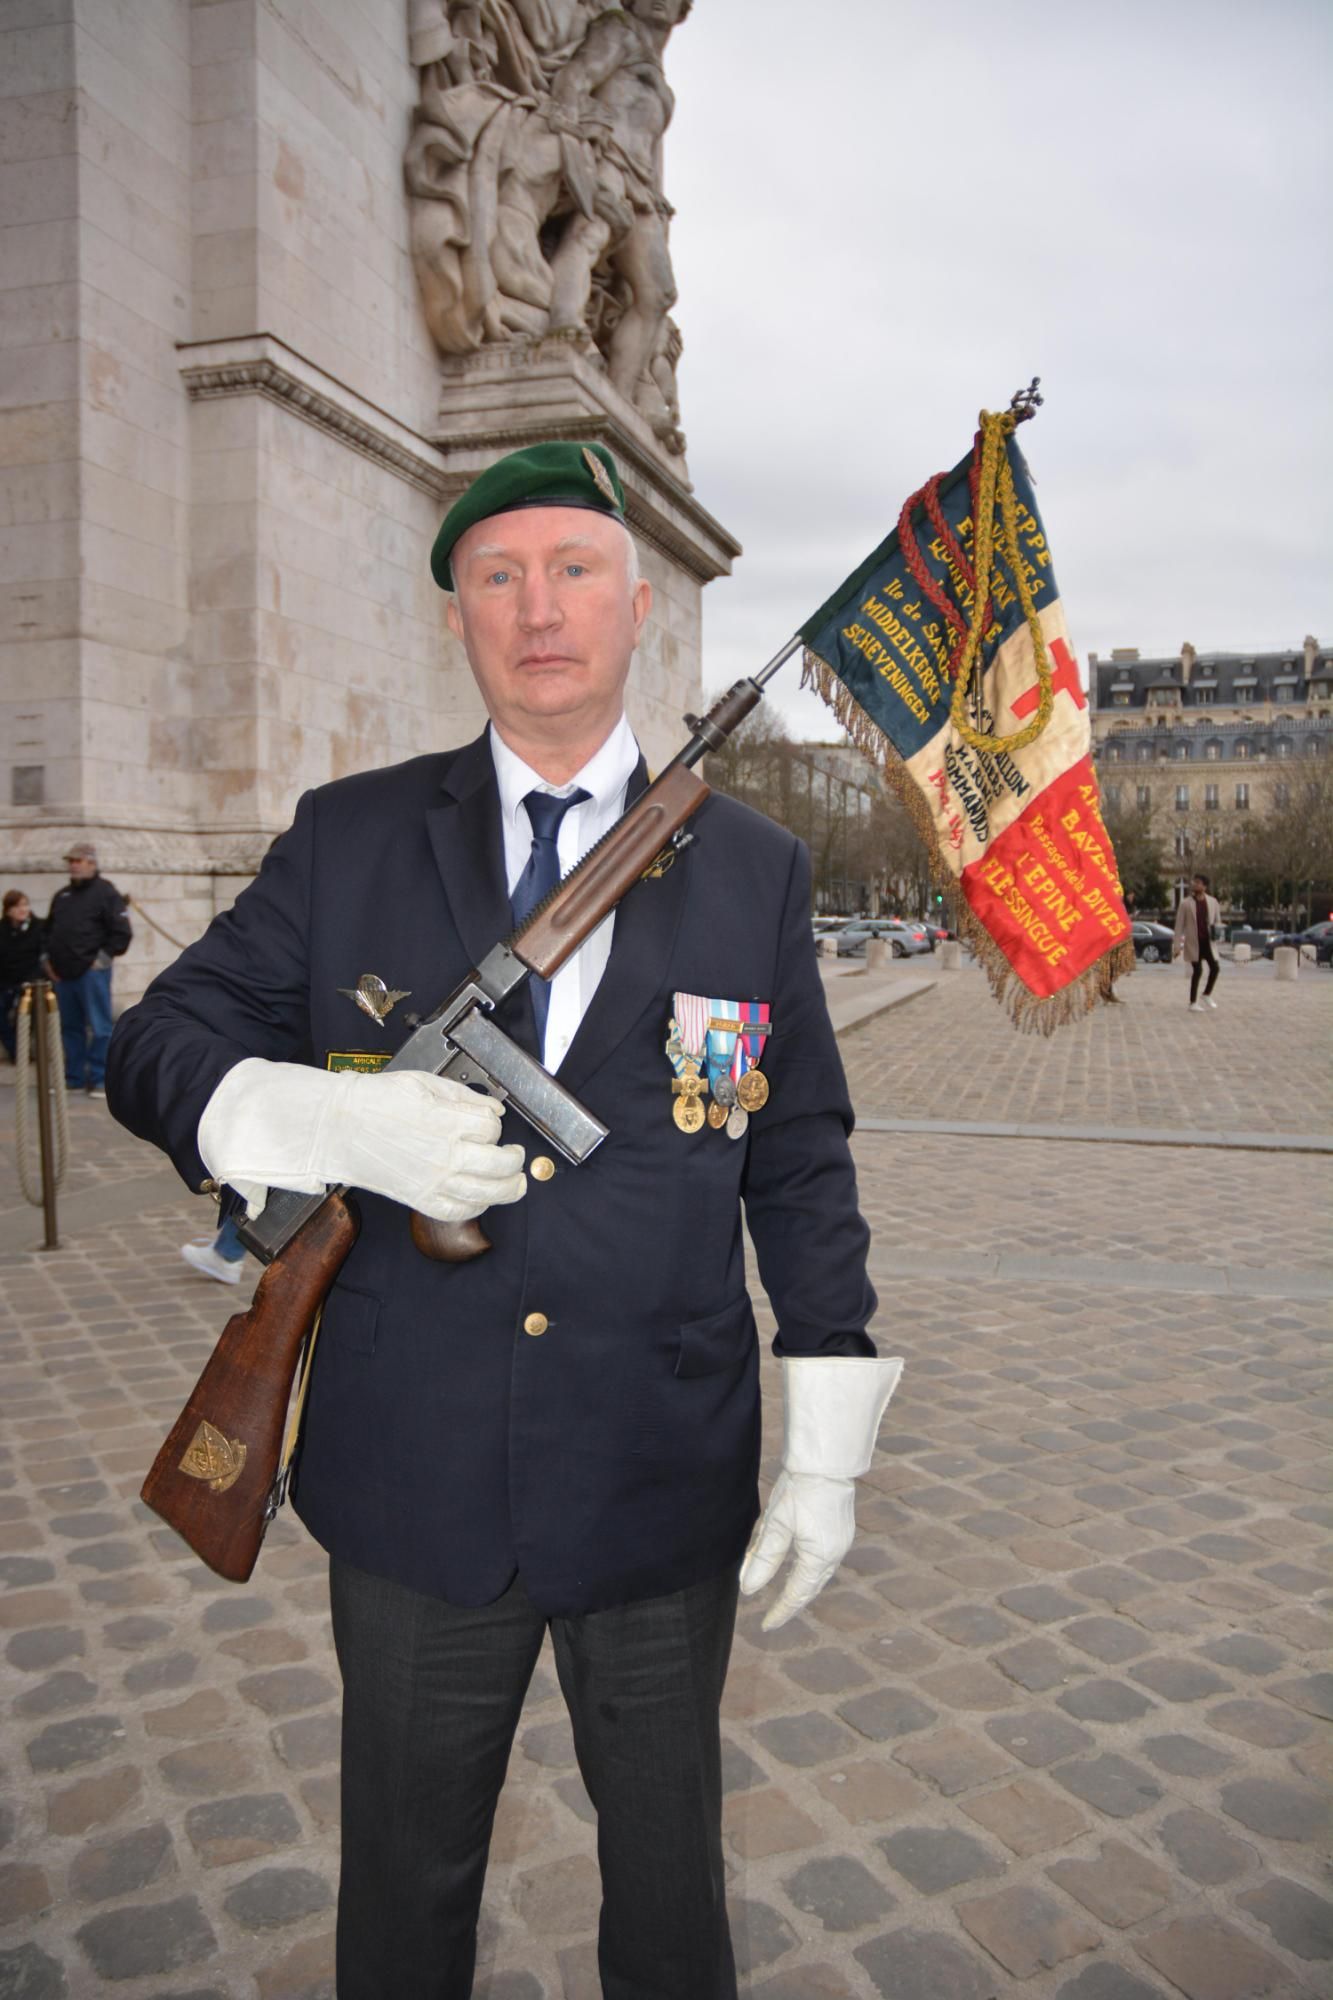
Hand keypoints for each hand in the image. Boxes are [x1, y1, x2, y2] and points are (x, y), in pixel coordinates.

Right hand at [199, 1059, 527, 1222]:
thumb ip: (463, 1096)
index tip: (488, 1121)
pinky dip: (478, 1206)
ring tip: (516, 1183)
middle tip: (515, 1155)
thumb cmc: (375, 1102)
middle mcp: (445, 1155)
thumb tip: (493, 1107)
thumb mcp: (424, 1083)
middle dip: (515, 1159)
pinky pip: (461, 1211)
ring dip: (510, 1189)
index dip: (494, 1122)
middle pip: (501, 1163)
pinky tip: (481, 1196)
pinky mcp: (422, 1199)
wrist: (338, 1129)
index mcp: (446, 1121)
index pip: (492, 1126)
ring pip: (489, 1193)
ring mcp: (434, 1181)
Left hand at [740, 1471, 856, 1630]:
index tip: (765, 1625)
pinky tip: (798, 1568)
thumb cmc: (800, 1490)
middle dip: (792, 1602)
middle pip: (810, 1588)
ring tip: (784, 1597)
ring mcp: (841, 1542)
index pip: (797, 1594)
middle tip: (774, 1616)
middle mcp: (835, 1554)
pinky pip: (823, 1560)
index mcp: (820, 1557)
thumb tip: (748, 1589)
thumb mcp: (776, 1525)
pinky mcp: (840, 1530)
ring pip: (817, 1575)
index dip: (780, 1611)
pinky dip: (809, 1570)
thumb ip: (763, 1559)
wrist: (826, 1462)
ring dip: (801, 1587)